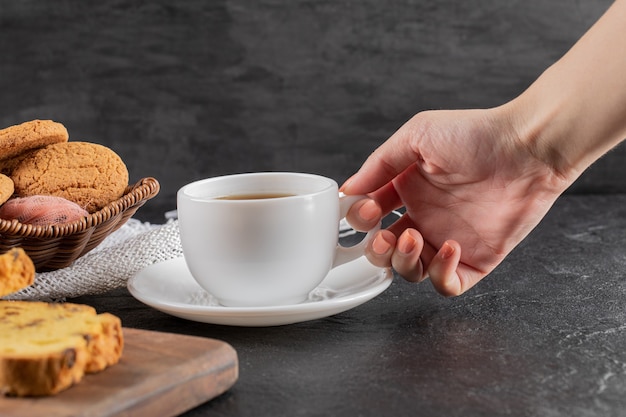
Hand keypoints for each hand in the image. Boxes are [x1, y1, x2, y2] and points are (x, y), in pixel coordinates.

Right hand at [342, 107, 569, 295]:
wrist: (526, 147)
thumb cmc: (475, 134)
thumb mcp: (417, 136)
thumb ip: (379, 164)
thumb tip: (349, 190)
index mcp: (407, 191)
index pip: (371, 218)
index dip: (361, 220)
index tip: (365, 210)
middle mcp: (425, 218)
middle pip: (386, 252)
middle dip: (376, 250)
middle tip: (383, 235)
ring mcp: (449, 240)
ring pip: (411, 272)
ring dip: (403, 262)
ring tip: (413, 237)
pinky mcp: (477, 258)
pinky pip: (449, 285)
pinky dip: (441, 275)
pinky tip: (449, 247)